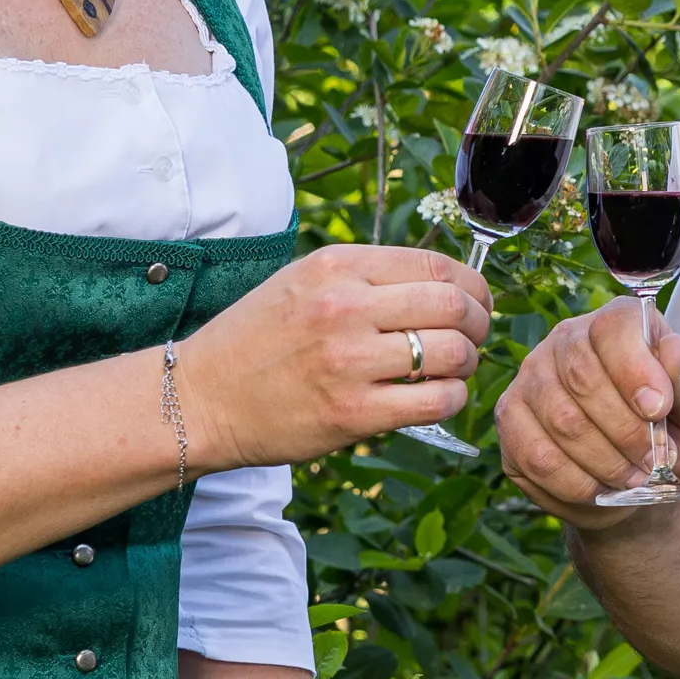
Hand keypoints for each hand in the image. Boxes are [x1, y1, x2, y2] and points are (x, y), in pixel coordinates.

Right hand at [175, 242, 492, 472]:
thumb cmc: (256, 341)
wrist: (200, 398)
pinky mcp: (353, 412)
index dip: (474, 287)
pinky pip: (436, 402)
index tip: (476, 303)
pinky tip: (436, 399)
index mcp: (336, 267)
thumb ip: (367, 278)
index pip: (436, 266)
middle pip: (454, 305)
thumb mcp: (304, 283)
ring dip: (467, 364)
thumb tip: (444, 286)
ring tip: (451, 371)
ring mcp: (349, 361)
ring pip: (453, 353)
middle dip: (480, 323)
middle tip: (473, 338)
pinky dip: (452, 400)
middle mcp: (345, 307)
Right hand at [495, 298, 679, 516]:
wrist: (645, 476)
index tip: (659, 411)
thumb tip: (673, 352)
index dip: (636, 371)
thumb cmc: (677, 431)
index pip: (614, 329)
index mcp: (619, 323)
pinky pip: (535, 456)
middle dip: (626, 430)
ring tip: (633, 478)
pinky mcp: (511, 421)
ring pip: (560, 420)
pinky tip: (600, 489)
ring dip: (605, 461)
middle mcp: (567, 339)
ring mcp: (532, 378)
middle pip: (582, 377)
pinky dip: (575, 482)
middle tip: (654, 461)